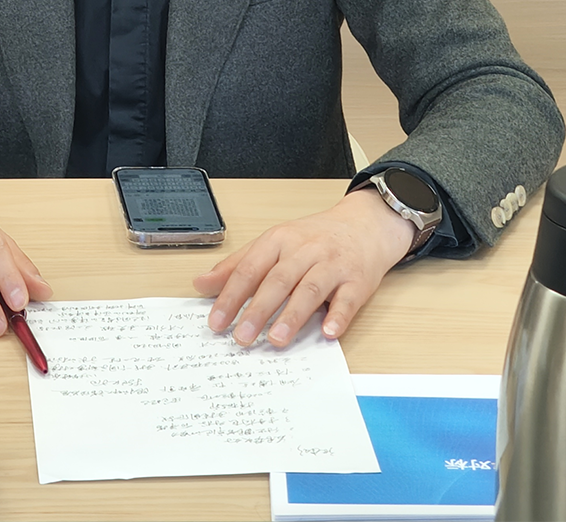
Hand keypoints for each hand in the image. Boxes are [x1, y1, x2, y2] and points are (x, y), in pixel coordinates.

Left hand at [192, 186, 413, 347]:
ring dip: (292, 316)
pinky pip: (348, 299)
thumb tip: (201, 284)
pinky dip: (338, 316)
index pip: (250, 269)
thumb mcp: (273, 244)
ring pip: (309, 289)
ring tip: (276, 340)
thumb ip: (238, 265)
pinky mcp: (357, 280)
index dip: (230, 296)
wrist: (364, 225)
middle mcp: (304, 250)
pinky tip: (327, 332)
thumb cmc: (313, 238)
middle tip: (241, 338)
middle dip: (257, 310)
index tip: (216, 322)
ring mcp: (332, 265)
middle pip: (277, 280)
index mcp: (279, 240)